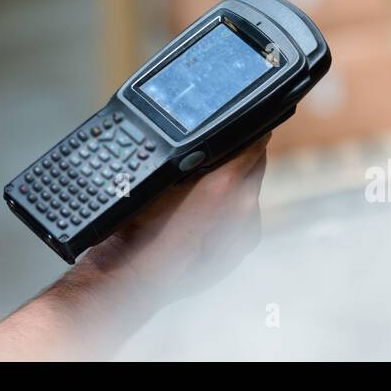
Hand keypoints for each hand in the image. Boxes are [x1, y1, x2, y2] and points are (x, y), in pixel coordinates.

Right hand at [69, 134, 271, 311]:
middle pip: (256, 165)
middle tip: (219, 148)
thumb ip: (192, 150)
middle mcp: (243, 207)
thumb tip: (214, 129)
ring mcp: (246, 231)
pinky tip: (208, 211)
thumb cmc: (140, 223)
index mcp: (225, 184)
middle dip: (242, 154)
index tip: (246, 117)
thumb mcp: (158, 173)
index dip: (248, 127)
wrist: (135, 273)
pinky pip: (246, 216)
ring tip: (207, 182)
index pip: (253, 142)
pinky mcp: (242, 248)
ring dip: (238, 182)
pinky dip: (233, 208)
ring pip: (251, 190)